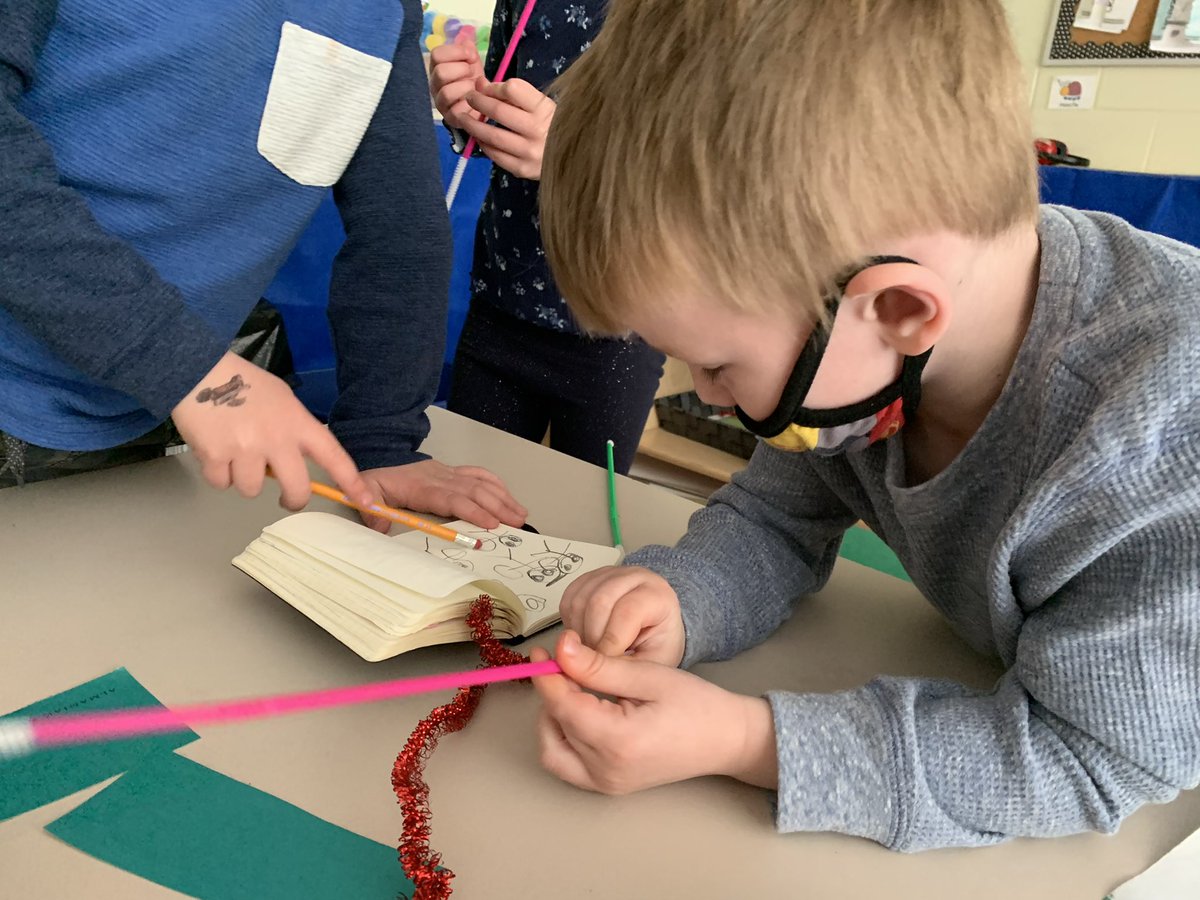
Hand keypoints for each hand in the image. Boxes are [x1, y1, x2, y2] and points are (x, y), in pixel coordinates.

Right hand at [171, 352, 371, 509]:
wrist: (200, 370)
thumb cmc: (244, 383)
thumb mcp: (283, 400)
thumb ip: (293, 430)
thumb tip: (292, 464)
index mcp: (298, 422)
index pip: (334, 457)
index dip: (351, 482)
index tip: (366, 500)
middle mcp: (277, 439)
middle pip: (297, 490)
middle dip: (293, 500)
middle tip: (286, 497)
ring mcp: (246, 450)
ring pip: (252, 490)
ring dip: (243, 478)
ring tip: (234, 452)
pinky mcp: (215, 457)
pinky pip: (221, 483)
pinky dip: (217, 473)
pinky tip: (214, 450)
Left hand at [357, 459, 527, 532]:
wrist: (380, 462)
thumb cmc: (378, 483)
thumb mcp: (368, 495)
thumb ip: (372, 511)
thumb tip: (379, 526)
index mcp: (421, 486)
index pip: (452, 499)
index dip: (473, 511)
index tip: (490, 524)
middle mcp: (440, 477)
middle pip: (474, 491)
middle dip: (498, 507)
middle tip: (516, 524)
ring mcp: (449, 473)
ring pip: (481, 482)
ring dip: (503, 498)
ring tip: (520, 514)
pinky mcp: (453, 471)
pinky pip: (478, 473)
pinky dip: (496, 483)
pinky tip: (508, 495)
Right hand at [429, 43, 484, 128]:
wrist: (483, 102)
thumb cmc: (474, 79)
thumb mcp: (472, 61)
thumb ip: (468, 49)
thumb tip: (467, 43)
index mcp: (437, 67)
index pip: (436, 54)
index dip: (456, 52)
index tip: (471, 56)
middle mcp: (435, 84)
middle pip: (440, 72)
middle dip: (462, 70)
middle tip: (472, 73)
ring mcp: (440, 102)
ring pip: (446, 92)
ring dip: (465, 87)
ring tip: (474, 88)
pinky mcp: (450, 118)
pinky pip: (455, 112)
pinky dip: (469, 105)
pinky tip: (475, 102)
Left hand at [461, 77, 555, 179]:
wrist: (574, 159)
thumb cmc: (554, 127)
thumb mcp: (541, 106)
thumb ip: (513, 95)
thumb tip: (480, 84)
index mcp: (544, 109)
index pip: (512, 89)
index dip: (493, 86)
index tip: (484, 87)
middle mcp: (537, 130)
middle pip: (498, 111)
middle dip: (477, 102)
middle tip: (468, 98)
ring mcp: (529, 152)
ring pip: (492, 135)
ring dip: (473, 125)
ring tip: (464, 118)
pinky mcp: (522, 169)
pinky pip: (495, 155)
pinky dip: (483, 144)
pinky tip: (480, 138)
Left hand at [531, 632, 777, 793]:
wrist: (726, 740)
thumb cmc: (696, 705)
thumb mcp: (649, 676)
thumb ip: (599, 665)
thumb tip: (561, 650)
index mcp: (618, 742)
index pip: (562, 706)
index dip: (547, 676)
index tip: (543, 651)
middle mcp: (607, 771)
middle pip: (554, 727)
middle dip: (552, 694)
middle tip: (565, 667)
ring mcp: (607, 784)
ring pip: (553, 751)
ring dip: (553, 719)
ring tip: (574, 691)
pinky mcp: (610, 786)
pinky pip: (569, 764)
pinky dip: (564, 738)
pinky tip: (581, 714)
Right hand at [559, 566, 685, 665]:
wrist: (652, 638)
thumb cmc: (654, 651)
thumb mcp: (646, 668)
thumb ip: (614, 668)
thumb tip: (574, 659)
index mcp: (658, 595)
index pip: (627, 612)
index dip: (610, 643)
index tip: (607, 667)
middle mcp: (635, 577)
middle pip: (599, 602)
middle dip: (592, 639)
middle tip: (598, 660)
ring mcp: (610, 575)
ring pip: (579, 601)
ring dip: (578, 634)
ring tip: (593, 651)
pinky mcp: (588, 580)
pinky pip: (568, 600)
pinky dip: (571, 625)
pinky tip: (585, 636)